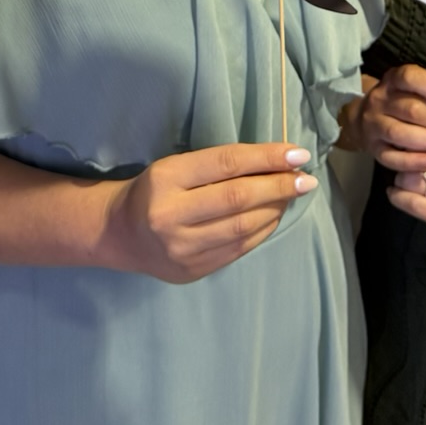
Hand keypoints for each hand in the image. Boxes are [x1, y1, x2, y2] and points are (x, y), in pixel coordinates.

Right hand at [99, 142, 316, 283]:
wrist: (119, 233)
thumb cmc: (154, 190)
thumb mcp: (175, 166)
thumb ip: (219, 165)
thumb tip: (277, 161)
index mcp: (166, 178)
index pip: (227, 163)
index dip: (267, 157)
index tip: (298, 153)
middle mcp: (171, 215)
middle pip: (238, 198)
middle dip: (279, 186)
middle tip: (306, 179)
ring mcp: (181, 248)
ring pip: (242, 227)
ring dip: (275, 209)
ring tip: (291, 195)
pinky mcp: (191, 271)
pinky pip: (238, 249)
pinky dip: (262, 230)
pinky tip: (273, 216)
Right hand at [352, 65, 425, 172]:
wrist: (368, 117)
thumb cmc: (402, 101)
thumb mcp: (414, 87)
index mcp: (392, 80)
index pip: (411, 78)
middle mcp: (379, 100)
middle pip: (410, 109)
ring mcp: (373, 125)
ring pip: (400, 133)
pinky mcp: (373, 148)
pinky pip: (391, 157)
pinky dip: (411, 161)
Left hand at [385, 133, 425, 256]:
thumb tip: (404, 130)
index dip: (407, 140)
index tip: (399, 144)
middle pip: (416, 158)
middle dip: (401, 161)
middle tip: (397, 165)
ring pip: (411, 180)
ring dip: (399, 180)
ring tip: (401, 181)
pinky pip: (411, 202)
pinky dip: (397, 197)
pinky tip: (395, 194)